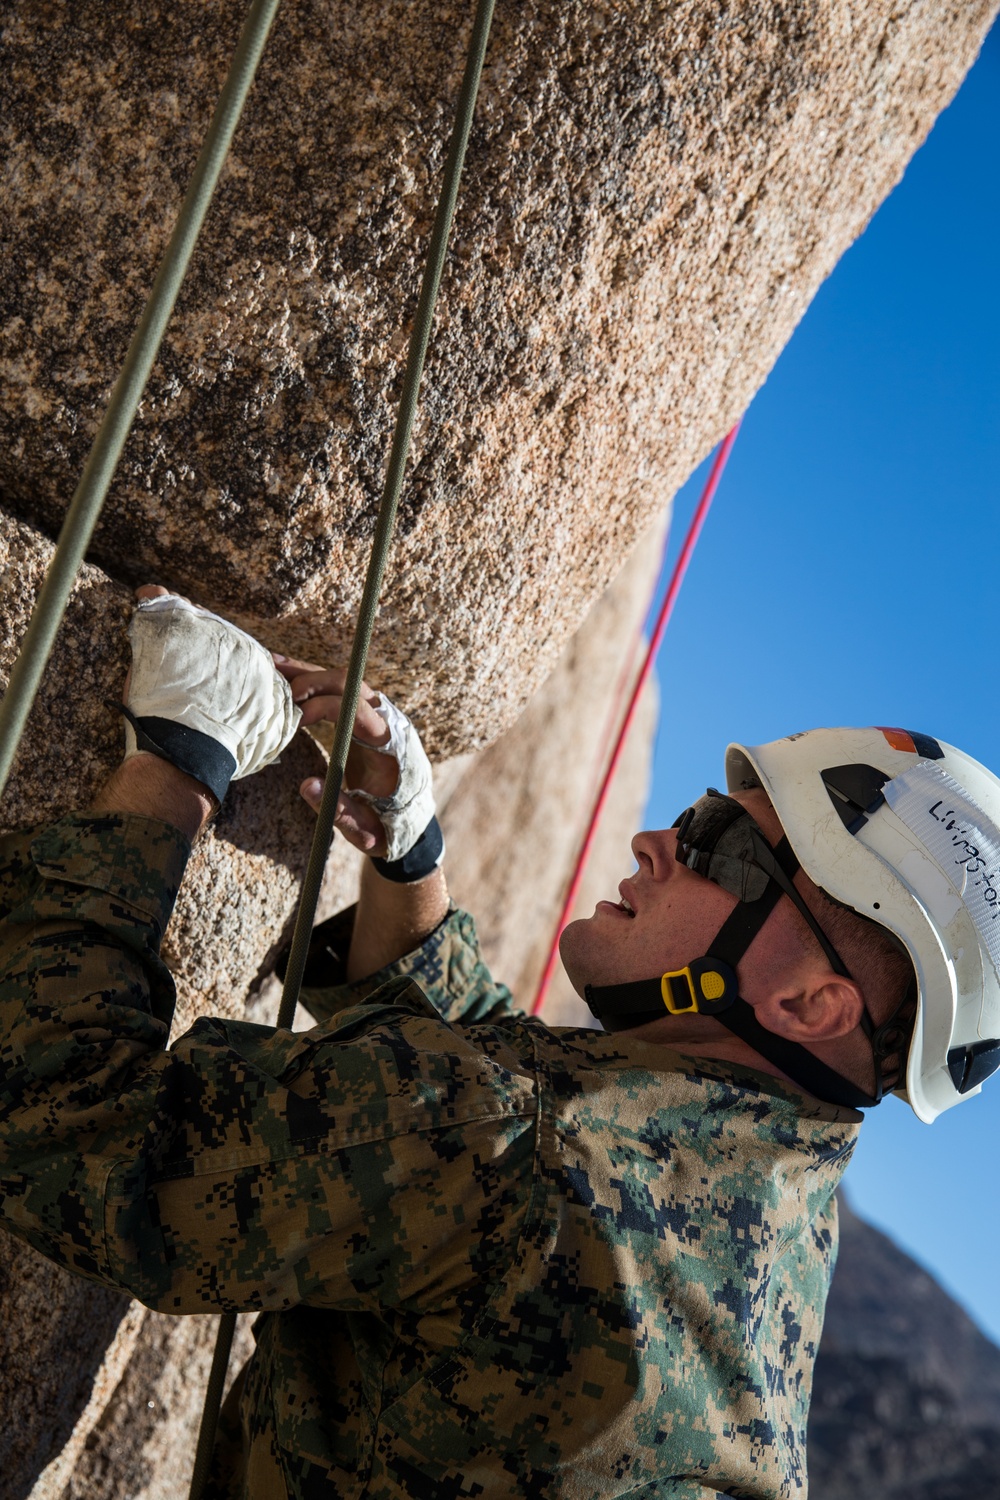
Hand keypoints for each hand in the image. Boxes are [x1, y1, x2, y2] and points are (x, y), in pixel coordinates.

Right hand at [274, 656, 398, 856]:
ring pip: (344, 683)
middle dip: (313, 681)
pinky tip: (283, 677)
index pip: (358, 709)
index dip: (325, 705)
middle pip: (351, 685)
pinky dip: (312, 684)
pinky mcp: (365, 721)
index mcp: (390, 746)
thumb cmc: (387, 828)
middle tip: (276, 688)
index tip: (297, 719)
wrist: (409, 825)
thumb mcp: (364, 830)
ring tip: (271, 664)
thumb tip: (306, 785)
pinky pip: (339, 693)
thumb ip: (339, 811)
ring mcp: (378, 719)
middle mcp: (388, 724)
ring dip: (308, 674)